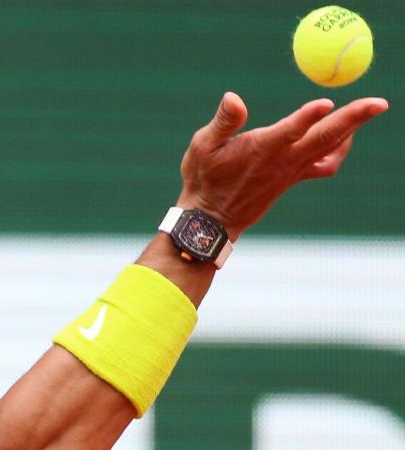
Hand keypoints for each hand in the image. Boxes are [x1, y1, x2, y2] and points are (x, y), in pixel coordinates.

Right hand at [176, 92, 387, 240]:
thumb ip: (222, 121)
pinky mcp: (294, 178)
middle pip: (326, 137)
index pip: (289, 131)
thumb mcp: (201, 147)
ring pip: (331, 148)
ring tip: (370, 109)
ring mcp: (292, 171)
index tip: (326, 102)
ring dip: (352, 129)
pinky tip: (344, 136)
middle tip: (380, 102)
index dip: (307, 117)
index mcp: (260, 150)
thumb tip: (233, 96)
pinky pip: (326, 165)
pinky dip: (339, 150)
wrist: (211, 220)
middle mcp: (282, 161)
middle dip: (355, 118)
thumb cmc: (203, 179)